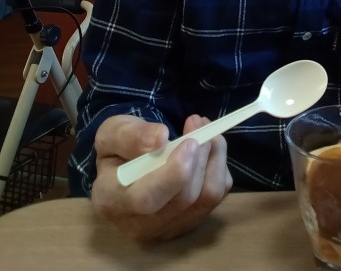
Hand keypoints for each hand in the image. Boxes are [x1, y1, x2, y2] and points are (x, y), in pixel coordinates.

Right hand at [91, 113, 232, 241]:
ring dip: (213, 157)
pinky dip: (219, 165)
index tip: (189, 142)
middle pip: (184, 199)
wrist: (127, 166)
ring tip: (205, 130)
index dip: (174, 173)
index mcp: (113, 201)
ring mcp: (169, 227)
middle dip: (199, 156)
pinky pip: (218, 194)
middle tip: (198, 121)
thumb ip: (131, 135)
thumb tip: (160, 138)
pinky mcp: (191, 221)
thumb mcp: (112, 132)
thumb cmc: (118, 148)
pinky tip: (208, 147)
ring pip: (207, 197)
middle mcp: (141, 224)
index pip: (147, 200)